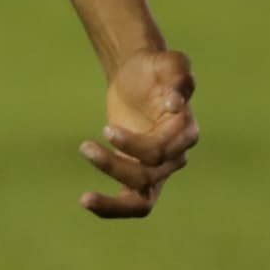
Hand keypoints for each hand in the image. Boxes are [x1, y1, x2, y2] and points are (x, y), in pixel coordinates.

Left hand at [77, 48, 196, 217]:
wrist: (137, 78)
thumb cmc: (152, 68)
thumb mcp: (166, 61)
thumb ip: (178, 73)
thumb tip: (176, 102)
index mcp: (185, 130)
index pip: (164, 150)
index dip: (136, 145)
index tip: (107, 129)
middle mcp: (176, 154)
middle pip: (150, 173)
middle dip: (115, 164)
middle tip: (84, 146)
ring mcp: (160, 169)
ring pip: (142, 199)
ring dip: (113, 199)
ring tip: (84, 195)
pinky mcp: (140, 175)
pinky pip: (133, 204)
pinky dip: (112, 209)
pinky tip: (86, 201)